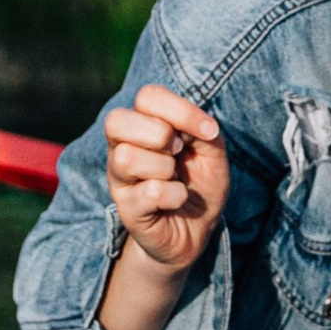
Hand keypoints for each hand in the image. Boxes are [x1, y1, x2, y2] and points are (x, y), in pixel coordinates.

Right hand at [98, 84, 228, 329]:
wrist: (197, 233)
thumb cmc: (199, 186)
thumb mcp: (213, 155)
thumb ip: (206, 133)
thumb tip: (202, 126)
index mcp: (142, 126)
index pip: (147, 96)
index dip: (180, 108)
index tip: (208, 131)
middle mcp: (121, 148)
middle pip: (117, 120)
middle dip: (159, 134)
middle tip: (178, 154)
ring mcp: (120, 180)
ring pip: (126, 158)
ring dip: (163, 168)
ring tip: (175, 179)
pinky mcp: (127, 210)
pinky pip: (147, 192)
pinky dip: (173, 195)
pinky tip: (178, 200)